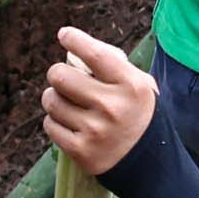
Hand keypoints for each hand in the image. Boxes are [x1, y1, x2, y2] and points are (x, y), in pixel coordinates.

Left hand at [39, 27, 158, 177]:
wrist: (148, 163)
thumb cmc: (138, 114)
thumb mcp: (139, 86)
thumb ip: (112, 65)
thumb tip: (74, 48)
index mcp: (131, 86)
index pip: (95, 54)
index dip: (75, 40)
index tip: (64, 34)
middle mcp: (112, 107)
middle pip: (60, 76)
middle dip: (58, 75)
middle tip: (65, 80)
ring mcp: (95, 130)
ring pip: (51, 100)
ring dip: (54, 99)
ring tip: (69, 104)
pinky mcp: (80, 150)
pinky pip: (49, 124)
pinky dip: (55, 122)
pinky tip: (70, 124)